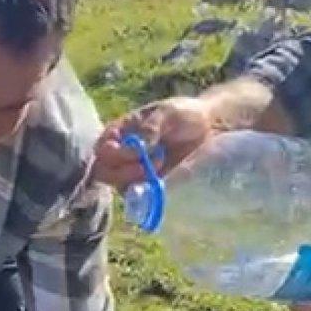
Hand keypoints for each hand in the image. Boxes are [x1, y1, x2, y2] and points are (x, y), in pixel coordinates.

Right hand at [92, 98, 213, 189]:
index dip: (115, 154)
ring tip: (160, 166)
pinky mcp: (149, 188)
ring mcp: (134, 174)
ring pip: (120, 187)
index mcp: (119, 133)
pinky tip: (161, 183)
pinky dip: (148, 193)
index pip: (102, 150)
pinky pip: (139, 197)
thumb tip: (138, 147)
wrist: (208, 129)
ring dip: (137, 181)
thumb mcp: (166, 113)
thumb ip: (150, 127)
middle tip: (144, 168)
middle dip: (122, 173)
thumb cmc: (184, 114)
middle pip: (104, 173)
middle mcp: (121, 156)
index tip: (138, 151)